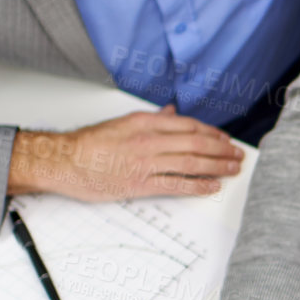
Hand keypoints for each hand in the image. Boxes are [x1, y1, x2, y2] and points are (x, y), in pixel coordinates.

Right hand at [9, 104, 244, 199]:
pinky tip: (212, 186)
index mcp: (144, 122)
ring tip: (233, 169)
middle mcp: (148, 139)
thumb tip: (170, 113)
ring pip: (191, 162)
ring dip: (217, 165)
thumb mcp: (122, 123)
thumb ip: (150, 119)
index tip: (224, 139)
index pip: (188, 125)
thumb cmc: (88, 144)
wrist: (63, 161)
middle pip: (195, 142)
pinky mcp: (139, 183)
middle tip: (237, 155)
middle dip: (221, 149)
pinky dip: (198, 185)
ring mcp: (145, 162)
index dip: (211, 132)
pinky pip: (176, 184)